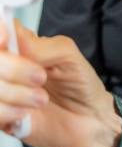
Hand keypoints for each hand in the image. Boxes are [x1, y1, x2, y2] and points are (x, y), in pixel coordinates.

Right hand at [0, 21, 121, 146]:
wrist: (88, 117)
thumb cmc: (79, 82)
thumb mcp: (67, 54)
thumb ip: (40, 46)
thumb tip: (15, 40)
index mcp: (22, 44)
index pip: (1, 30)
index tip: (7, 41)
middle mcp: (8, 65)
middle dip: (15, 69)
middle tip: (40, 77)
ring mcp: (3, 89)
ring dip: (18, 94)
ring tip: (41, 98)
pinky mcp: (0, 115)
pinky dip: (10, 111)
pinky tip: (26, 112)